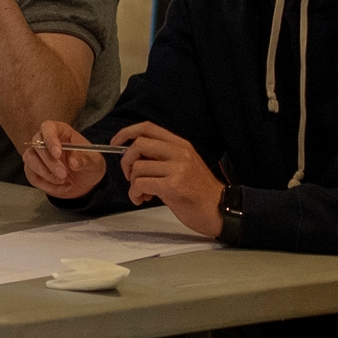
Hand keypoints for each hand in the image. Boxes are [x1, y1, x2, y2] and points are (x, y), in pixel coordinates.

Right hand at [21, 120, 106, 200]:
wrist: (85, 182)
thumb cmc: (88, 164)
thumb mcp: (94, 162)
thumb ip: (85, 160)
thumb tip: (73, 162)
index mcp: (61, 132)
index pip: (48, 127)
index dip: (50, 138)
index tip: (57, 154)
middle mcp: (45, 140)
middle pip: (37, 144)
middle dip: (50, 162)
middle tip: (63, 174)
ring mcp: (37, 155)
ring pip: (29, 159)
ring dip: (45, 173)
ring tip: (63, 181)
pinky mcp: (33, 170)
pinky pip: (32, 176)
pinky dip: (47, 185)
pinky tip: (62, 187)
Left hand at [113, 122, 224, 236]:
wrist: (222, 210)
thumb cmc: (199, 191)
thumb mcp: (184, 165)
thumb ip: (162, 157)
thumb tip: (134, 156)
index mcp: (181, 145)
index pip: (148, 128)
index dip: (127, 132)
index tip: (116, 143)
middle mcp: (180, 153)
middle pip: (138, 144)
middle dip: (126, 161)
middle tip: (130, 176)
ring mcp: (178, 169)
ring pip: (138, 167)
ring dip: (132, 183)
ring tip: (141, 193)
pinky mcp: (174, 186)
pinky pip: (141, 184)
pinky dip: (134, 193)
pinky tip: (142, 199)